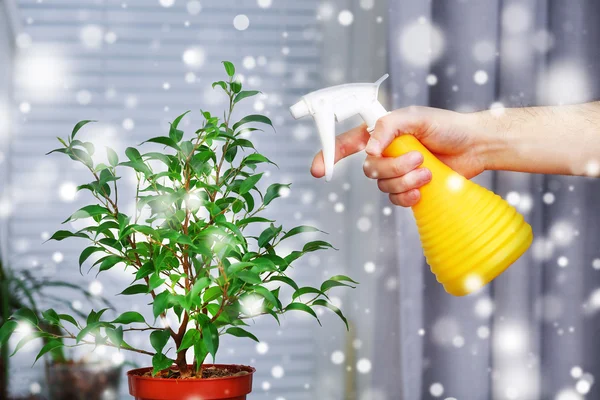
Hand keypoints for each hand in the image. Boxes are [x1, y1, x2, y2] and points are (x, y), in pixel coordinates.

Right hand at [311, 106, 488, 206]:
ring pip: (384, 187)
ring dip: (406, 181)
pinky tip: (422, 190)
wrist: (475, 147)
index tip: (316, 170)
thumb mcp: (415, 117)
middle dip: (394, 168)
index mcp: (381, 133)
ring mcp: (396, 173)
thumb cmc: (446, 126)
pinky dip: (408, 197)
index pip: (347, 144)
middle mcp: (385, 153)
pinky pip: (396, 200)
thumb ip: (388, 127)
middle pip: (369, 171)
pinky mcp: (409, 189)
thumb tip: (369, 150)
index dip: (328, 156)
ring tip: (428, 171)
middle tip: (419, 158)